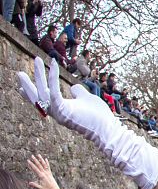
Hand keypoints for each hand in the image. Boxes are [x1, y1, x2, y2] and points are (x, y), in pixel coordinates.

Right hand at [17, 57, 157, 188]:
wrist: (108, 128)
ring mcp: (59, 113)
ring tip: (36, 59)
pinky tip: (53, 64)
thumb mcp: (86, 99)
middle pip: (37, 98)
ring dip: (38, 75)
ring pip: (42, 93)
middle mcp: (57, 112)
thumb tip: (73, 87)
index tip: (20, 88)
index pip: (42, 101)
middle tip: (19, 72)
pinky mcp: (64, 111)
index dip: (30, 95)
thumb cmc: (99, 116)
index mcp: (61, 110)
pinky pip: (54, 92)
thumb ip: (78, 92)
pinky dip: (52, 77)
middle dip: (28, 85)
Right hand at [27, 154, 65, 188]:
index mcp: (42, 176)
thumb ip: (35, 185)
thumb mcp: (40, 188)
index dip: (31, 164)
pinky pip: (48, 167)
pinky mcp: (50, 174)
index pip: (35, 169)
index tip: (28, 160)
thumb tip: (29, 183)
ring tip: (38, 155)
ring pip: (44, 165)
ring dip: (41, 159)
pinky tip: (46, 159)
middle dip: (35, 160)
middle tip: (32, 155)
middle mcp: (45, 173)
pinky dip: (47, 163)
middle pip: (39, 165)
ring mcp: (48, 173)